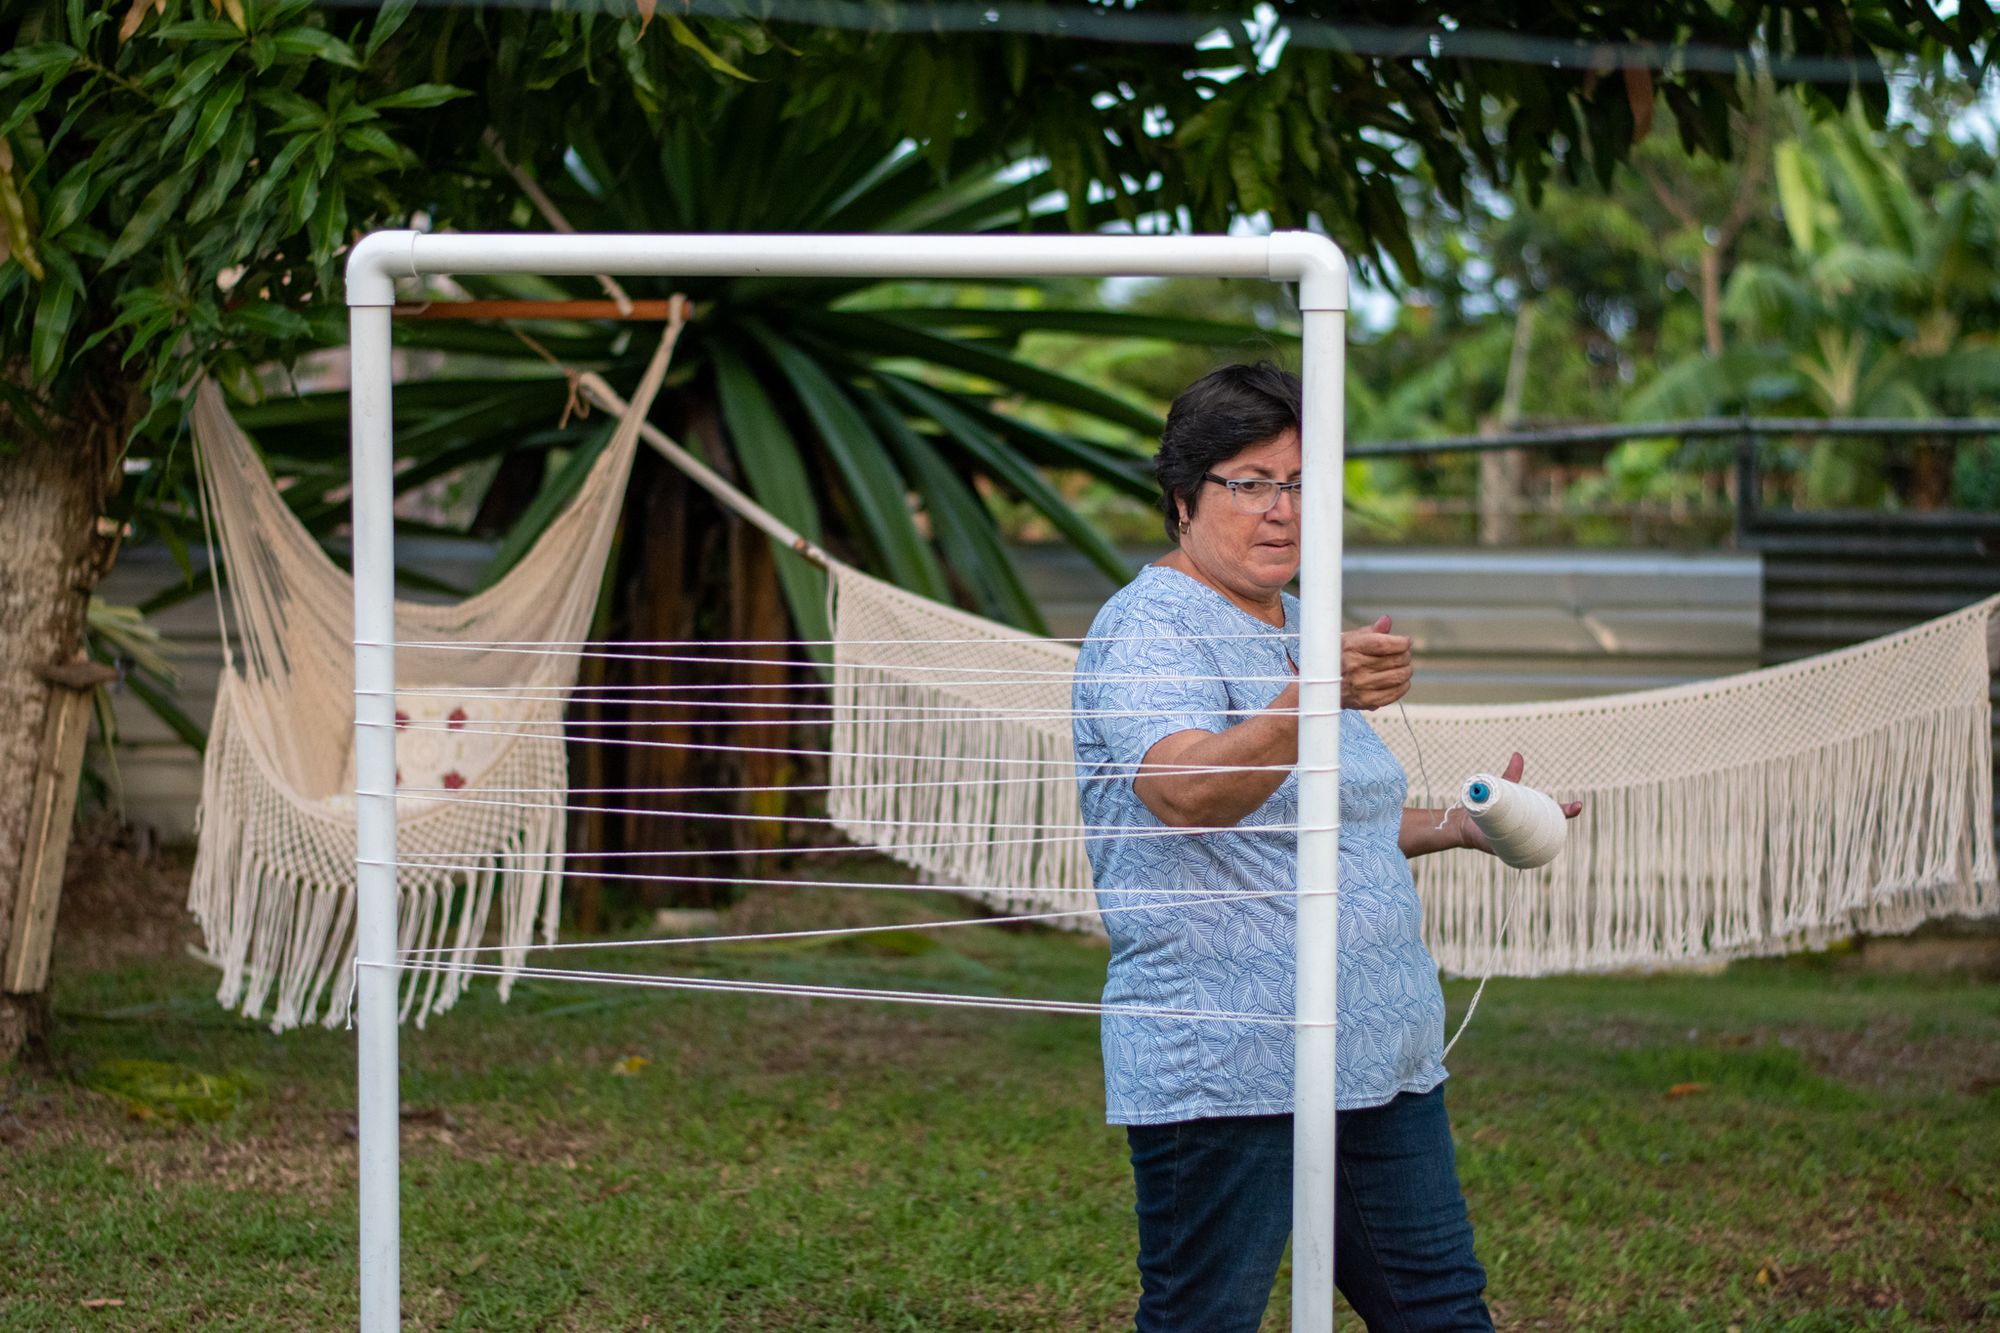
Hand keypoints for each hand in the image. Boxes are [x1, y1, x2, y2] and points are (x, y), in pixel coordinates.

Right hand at [1340, 615, 1411, 710]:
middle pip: (1396, 660)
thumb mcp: (1350, 639)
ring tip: (1401, 666)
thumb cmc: (1339, 658)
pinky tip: (1399, 680)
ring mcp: (1361, 686)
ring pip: (1399, 676)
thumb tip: (1387, 621)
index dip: (1401, 642)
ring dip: (1406, 670)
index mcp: (1351, 648)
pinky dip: (1402, 685)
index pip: (1384, 644)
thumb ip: (1371, 630)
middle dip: (1405, 655)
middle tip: (1403, 654)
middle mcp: (1355, 667)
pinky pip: (1395, 693)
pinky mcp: (1366, 701)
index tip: (1406, 641)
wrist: (1321, 685)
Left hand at [1455, 752, 1584, 853]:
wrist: (1466, 824)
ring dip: (1533, 831)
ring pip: (1530, 838)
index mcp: (1531, 817)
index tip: (1578, 805)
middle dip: (1557, 820)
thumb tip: (1517, 754)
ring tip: (1528, 818)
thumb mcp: (1503, 791)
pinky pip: (1511, 848)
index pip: (1553, 814)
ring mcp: (1517, 842)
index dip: (1566, 810)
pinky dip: (1514, 845)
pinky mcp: (1502, 850)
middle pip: (1547, 827)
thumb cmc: (1489, 808)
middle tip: (1564, 812)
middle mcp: (1528, 832)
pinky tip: (1520, 844)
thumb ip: (1511, 775)